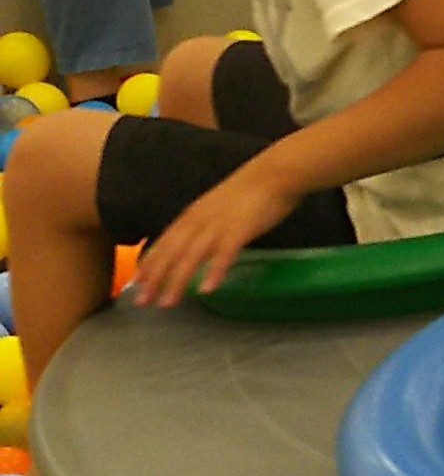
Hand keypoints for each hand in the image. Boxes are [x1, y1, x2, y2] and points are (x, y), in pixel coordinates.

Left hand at [127, 154, 304, 308]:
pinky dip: (214, 271)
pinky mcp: (240, 229)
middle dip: (154, 278)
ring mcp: (219, 225)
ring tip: (167, 303)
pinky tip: (207, 289)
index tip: (137, 284)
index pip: (164, 242)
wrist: (275, 172)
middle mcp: (200, 220)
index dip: (149, 263)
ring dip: (177, 280)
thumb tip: (194, 242)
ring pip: (192, 256)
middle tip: (141, 301)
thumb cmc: (250, 191)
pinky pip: (224, 253)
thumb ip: (204, 223)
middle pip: (171, 252)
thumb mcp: (217, 207)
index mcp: (193, 215)